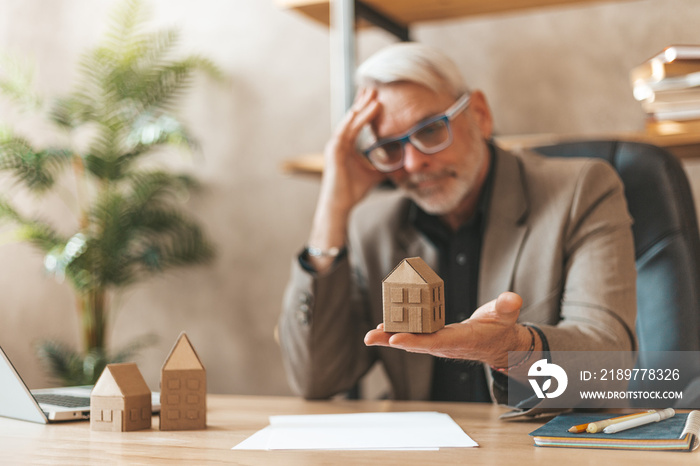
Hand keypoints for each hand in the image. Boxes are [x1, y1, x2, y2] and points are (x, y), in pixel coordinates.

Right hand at [307, 88, 385, 271]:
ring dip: (361, 108)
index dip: (366, 110)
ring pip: (350, 121)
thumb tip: (401, 164)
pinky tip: (363, 110)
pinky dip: (355, 120)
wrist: (340, 205)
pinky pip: (345, 131)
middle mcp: (338, 142)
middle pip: (352, 117)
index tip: (378, 98)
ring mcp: (335, 145)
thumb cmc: (352, 192)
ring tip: (373, 96)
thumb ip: (384, 166)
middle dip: (363, 102)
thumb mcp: (374, 175)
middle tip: (375, 87)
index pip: (357, 123)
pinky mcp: (334, 151)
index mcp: (346, 146)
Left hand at [364, 292, 532, 367]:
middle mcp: (446, 345)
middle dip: (393, 340)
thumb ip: (507, 307)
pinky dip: (396, 333)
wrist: (499, 344)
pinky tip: (381, 329)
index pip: (436, 341)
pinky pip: (413, 337)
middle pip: (416, 344)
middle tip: (371, 337)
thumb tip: (513, 298)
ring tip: (369, 335)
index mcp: (462, 339)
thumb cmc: (500, 328)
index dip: (416, 340)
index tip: (396, 339)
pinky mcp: (434, 339)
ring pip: (411, 342)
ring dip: (389, 338)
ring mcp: (438, 344)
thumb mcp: (507, 316)